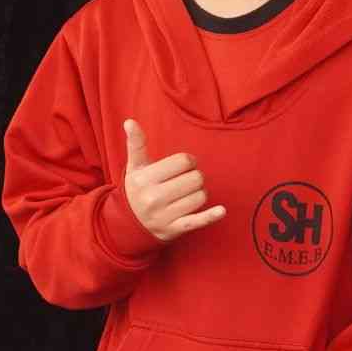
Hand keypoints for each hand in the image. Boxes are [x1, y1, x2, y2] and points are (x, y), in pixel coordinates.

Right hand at [120, 118, 224, 241]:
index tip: (183, 166)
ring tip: (186, 195)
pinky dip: (211, 216)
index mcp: (144, 179)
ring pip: (200, 197)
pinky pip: (197, 221)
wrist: (130, 224)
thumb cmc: (137, 189)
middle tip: (184, 181)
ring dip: (199, 193)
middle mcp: (153, 198)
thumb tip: (130, 121)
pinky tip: (221, 211)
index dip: (188, 161)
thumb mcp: (135, 167)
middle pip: (195, 178)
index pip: (183, 161)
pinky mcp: (175, 229)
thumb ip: (136, 144)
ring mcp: (164, 215)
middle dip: (194, 177)